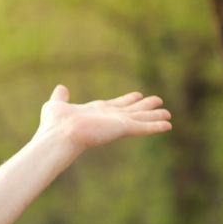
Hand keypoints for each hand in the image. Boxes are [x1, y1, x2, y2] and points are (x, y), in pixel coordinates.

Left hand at [37, 85, 172, 152]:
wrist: (58, 135)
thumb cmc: (54, 125)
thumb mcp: (56, 105)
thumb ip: (60, 97)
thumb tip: (61, 88)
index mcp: (97, 112)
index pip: (116, 105)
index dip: (127, 100)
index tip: (137, 96)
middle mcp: (109, 118)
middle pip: (132, 111)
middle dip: (145, 107)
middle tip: (159, 102)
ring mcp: (116, 124)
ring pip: (141, 118)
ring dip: (154, 116)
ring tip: (168, 114)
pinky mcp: (122, 128)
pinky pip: (143, 126)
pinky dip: (156, 126)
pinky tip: (168, 125)